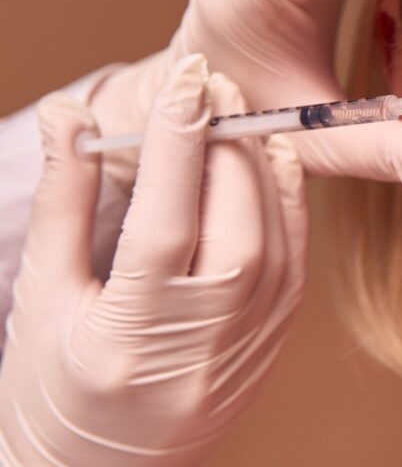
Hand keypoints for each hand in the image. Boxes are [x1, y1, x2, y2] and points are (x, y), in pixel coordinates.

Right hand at [0, 55, 306, 466]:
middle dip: (227, 144)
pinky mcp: (270, 347)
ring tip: (240, 112)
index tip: (185, 77)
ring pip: (274, 243)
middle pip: (232, 226)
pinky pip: (293, 265)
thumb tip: (69, 116)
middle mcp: (200, 347)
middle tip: (215, 83)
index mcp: (129, 338)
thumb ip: (64, 202)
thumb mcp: (43, 298)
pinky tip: (274, 163)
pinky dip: (289, 207)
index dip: (177, 144)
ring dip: (262, 168)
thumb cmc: (52, 388)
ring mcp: (245, 351)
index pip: (164, 223)